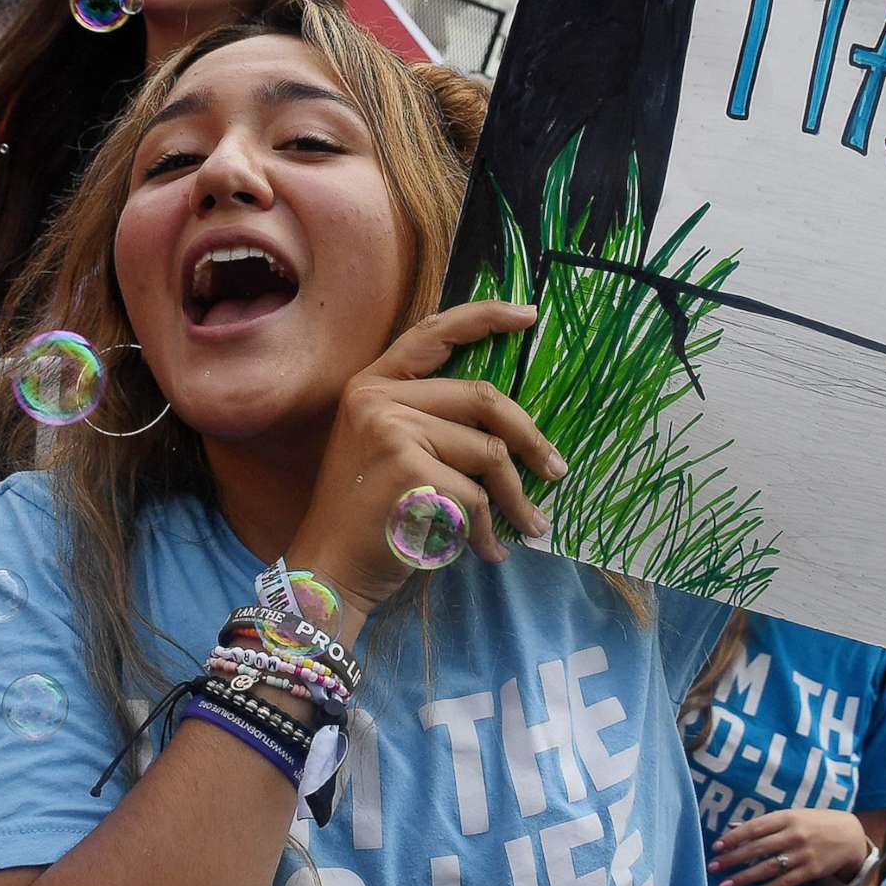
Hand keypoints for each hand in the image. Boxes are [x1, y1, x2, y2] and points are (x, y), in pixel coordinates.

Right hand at [284, 301, 563, 625]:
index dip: (485, 317)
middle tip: (556, 470)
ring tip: (529, 525)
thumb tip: (512, 421)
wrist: (328, 570)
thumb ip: (432, 421)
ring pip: (489, 455)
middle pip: (483, 399)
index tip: (529, 316)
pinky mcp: (408, 472)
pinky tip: (486, 550)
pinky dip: (488, 531)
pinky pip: (475, 497)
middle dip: (530, 438)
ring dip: (517, 499)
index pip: (433, 334)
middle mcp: (378, 399)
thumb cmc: (369, 515)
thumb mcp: (388, 449)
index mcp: (372, 385)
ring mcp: (391, 432)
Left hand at [709, 808, 870, 885]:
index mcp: (786, 817)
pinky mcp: (810, 871)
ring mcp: (802, 854)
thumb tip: (732, 827)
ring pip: (768, 869)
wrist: (849, 835)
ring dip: (744, 878)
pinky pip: (783, 884)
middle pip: (758, 849)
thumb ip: (763, 823)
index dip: (734, 837)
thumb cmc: (813, 823)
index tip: (716, 846)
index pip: (755, 827)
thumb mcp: (790, 816)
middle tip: (713, 867)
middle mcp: (793, 835)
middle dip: (733, 859)